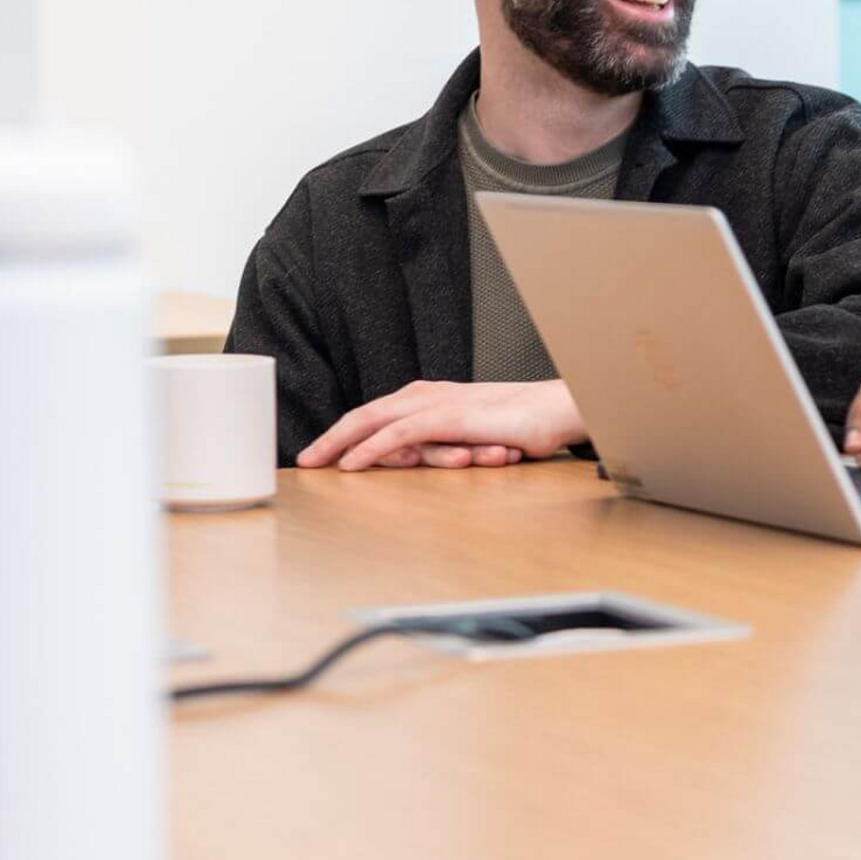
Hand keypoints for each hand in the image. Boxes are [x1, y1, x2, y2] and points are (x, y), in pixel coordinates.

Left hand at [296, 380, 586, 471]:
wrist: (557, 410)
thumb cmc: (521, 426)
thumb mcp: (470, 437)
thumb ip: (440, 445)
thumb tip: (413, 461)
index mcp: (430, 398)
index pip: (376, 415)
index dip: (344, 433)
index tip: (322, 453)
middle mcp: (427, 396)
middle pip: (365, 415)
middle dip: (330, 438)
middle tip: (303, 461)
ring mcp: (437, 404)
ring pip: (374, 421)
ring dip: (339, 443)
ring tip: (314, 463)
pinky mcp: (451, 418)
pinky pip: (401, 434)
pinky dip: (371, 449)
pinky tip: (351, 462)